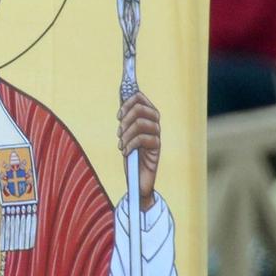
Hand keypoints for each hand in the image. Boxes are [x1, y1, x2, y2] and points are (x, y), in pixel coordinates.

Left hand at [117, 91, 160, 210]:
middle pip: (141, 108)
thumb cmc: (130, 155)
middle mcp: (154, 124)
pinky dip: (130, 144)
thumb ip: (125, 117)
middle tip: (119, 131)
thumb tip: (122, 97)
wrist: (137, 179)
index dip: (127, 102)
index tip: (118, 115)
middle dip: (126, 118)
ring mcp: (156, 136)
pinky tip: (125, 152)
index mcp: (146, 117)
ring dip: (126, 133)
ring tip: (121, 144)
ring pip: (141, 122)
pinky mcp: (157, 149)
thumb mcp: (124, 133)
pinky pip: (143, 138)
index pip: (140, 98)